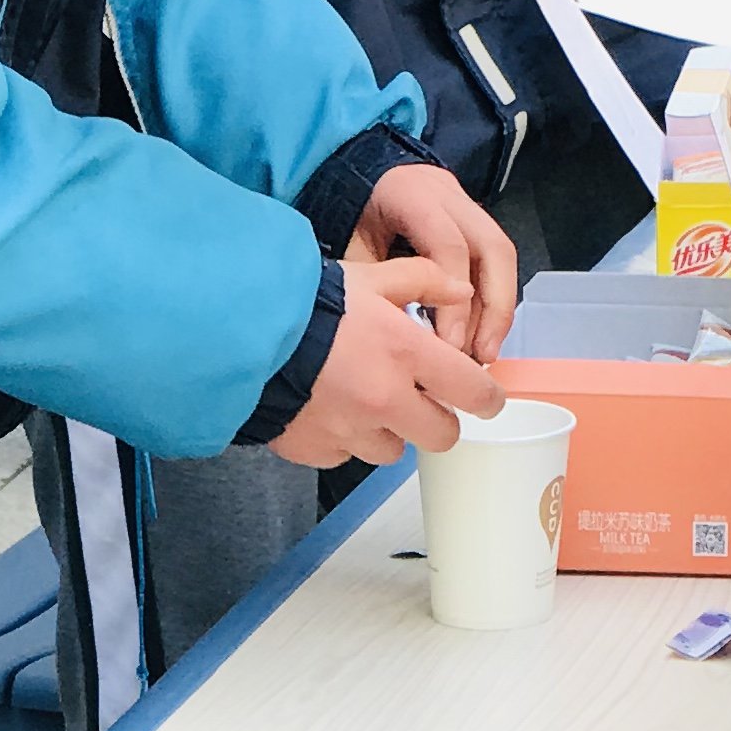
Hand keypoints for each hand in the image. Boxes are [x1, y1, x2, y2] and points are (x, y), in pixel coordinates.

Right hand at [269, 256, 502, 464]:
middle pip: (442, 435)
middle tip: (422, 399)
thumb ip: (425, 280)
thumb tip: (462, 290)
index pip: (473, 393)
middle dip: (438, 419)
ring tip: (366, 400)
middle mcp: (387, 401)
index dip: (487, 399)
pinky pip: (348, 454)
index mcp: (408, 355)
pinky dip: (347, 438)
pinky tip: (331, 409)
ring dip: (390, 430)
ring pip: (394, 450)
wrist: (243, 335)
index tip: (484, 398)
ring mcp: (352, 432)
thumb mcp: (373, 276)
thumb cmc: (312, 302)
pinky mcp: (320, 451)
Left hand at [343, 158, 517, 361]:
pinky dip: (492, 300)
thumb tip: (400, 337)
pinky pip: (495, 261)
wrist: (362, 174)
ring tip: (485, 352)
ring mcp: (467, 205)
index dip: (454, 300)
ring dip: (499, 307)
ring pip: (502, 254)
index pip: (448, 247)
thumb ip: (376, 284)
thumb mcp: (351, 245)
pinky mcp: (475, 220)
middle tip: (483, 355)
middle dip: (494, 306)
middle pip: (493, 247)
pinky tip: (480, 333)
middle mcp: (450, 196)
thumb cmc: (353, 214)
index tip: (449, 346)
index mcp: (414, 195)